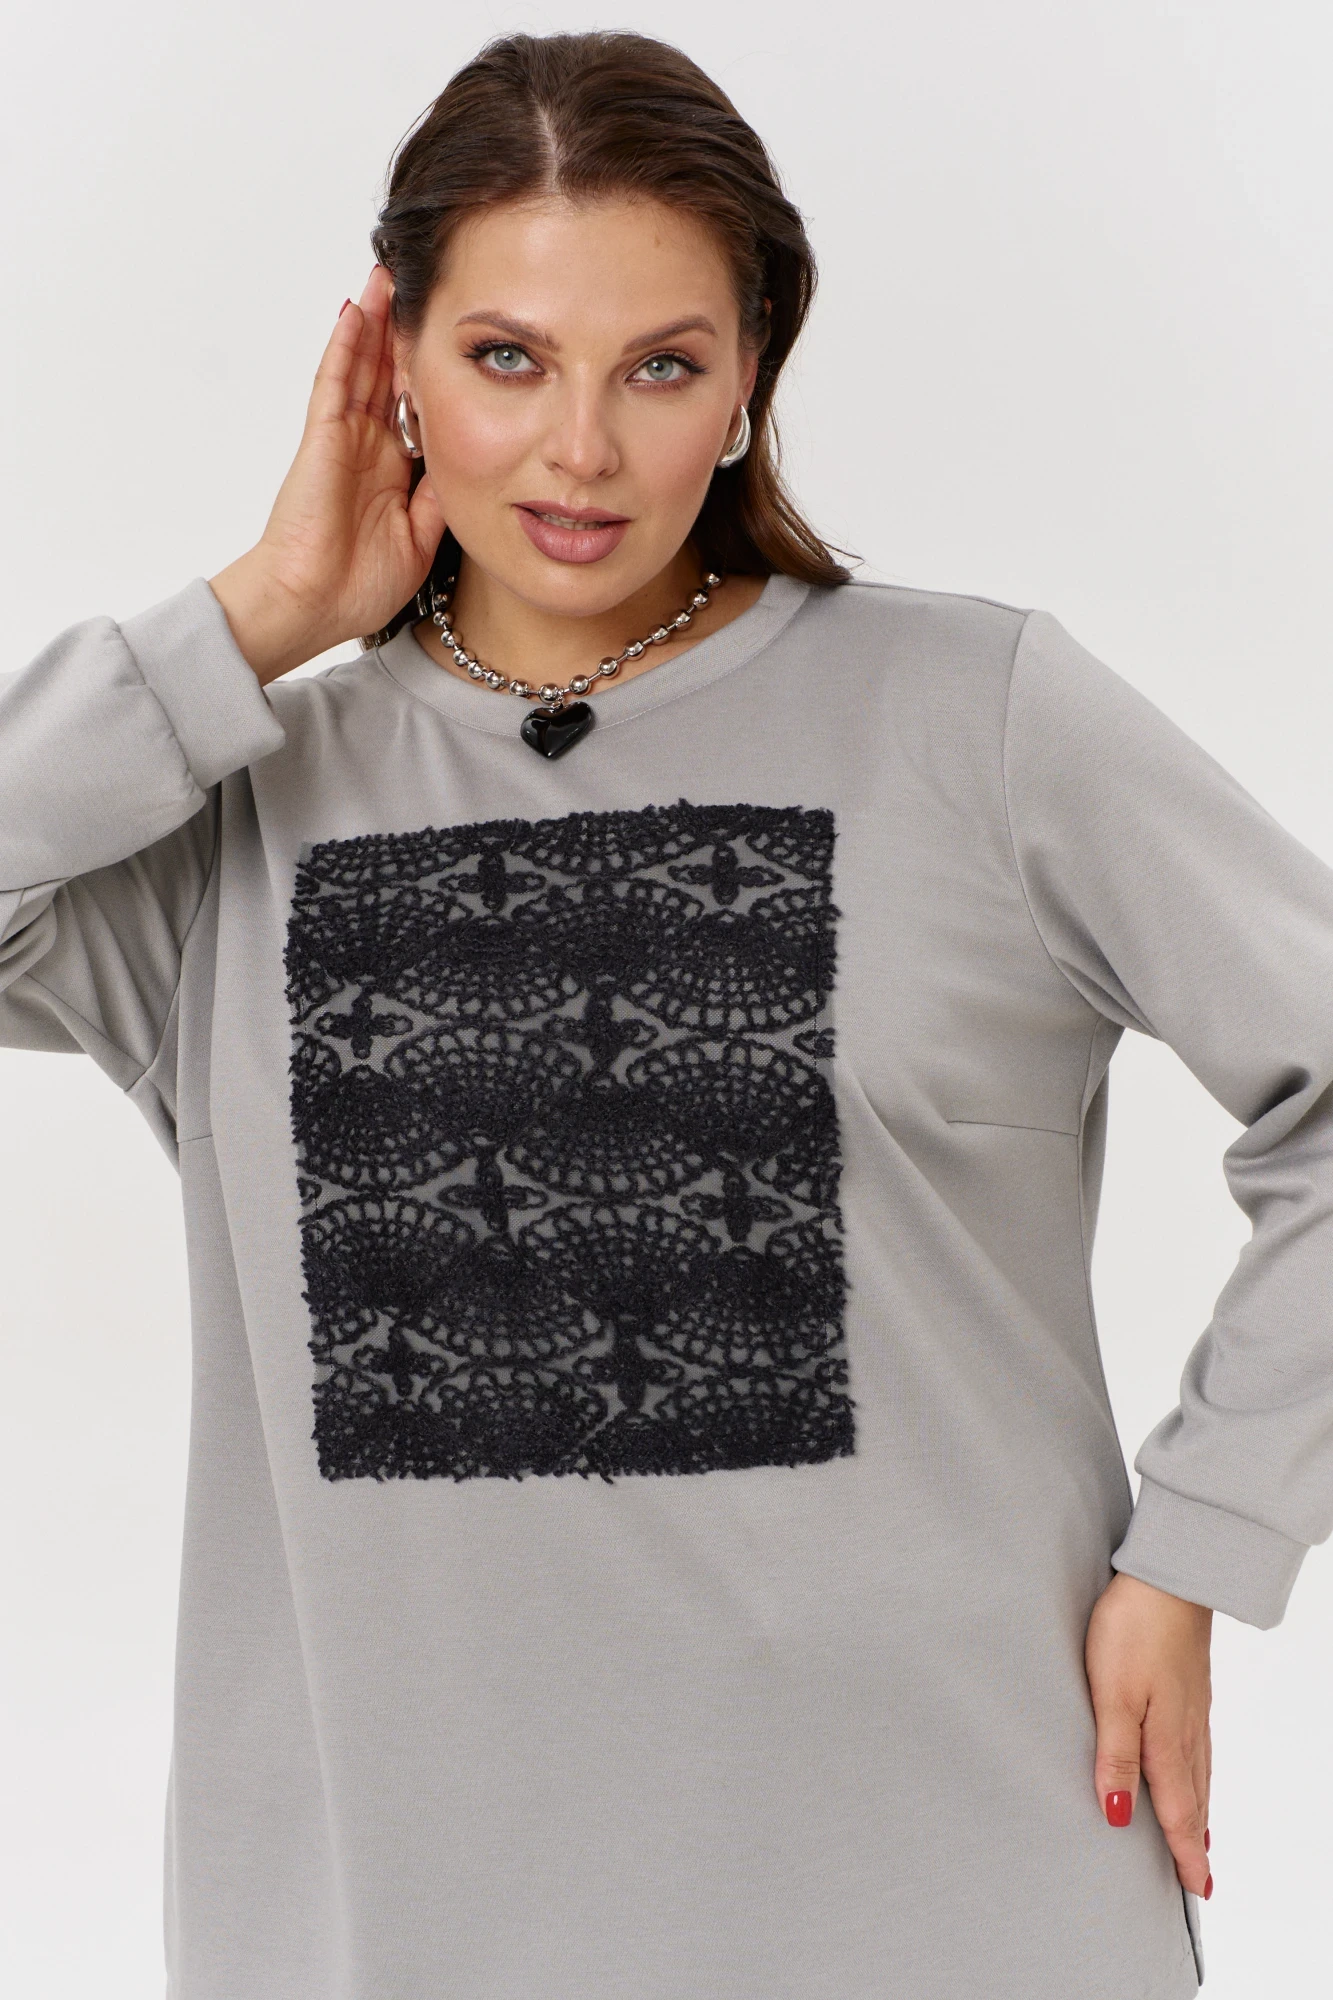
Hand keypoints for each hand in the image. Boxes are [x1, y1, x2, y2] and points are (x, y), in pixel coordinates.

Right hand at [209, 265, 446, 683]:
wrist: (312, 605)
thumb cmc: (356, 586)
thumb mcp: (421, 538)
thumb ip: (440, 497)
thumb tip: (472, 464)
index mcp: (391, 472)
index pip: (415, 409)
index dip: (432, 375)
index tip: (456, 343)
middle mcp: (367, 448)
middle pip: (387, 376)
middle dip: (401, 334)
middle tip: (422, 290)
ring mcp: (343, 439)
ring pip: (361, 367)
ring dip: (374, 323)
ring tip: (388, 278)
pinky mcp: (321, 438)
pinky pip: (334, 382)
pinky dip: (345, 344)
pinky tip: (357, 309)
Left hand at [1084, 1571, 1212, 1897]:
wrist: (1169, 1577)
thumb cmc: (1134, 1630)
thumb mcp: (1112, 1695)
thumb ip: (1114, 1754)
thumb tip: (1118, 1815)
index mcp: (1166, 1740)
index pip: (1177, 1811)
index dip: (1183, 1853)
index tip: (1196, 1890)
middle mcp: (1186, 1730)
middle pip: (1194, 1799)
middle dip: (1194, 1841)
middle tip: (1200, 1879)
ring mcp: (1192, 1707)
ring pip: (1199, 1773)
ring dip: (1198, 1810)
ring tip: (1197, 1837)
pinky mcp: (1190, 1686)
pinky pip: (1198, 1746)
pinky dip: (1198, 1773)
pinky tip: (1193, 1768)